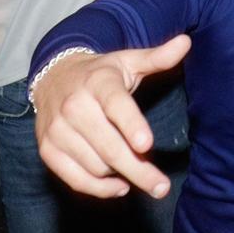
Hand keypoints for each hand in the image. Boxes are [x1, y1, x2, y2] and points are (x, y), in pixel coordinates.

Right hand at [32, 36, 191, 198]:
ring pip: (96, 166)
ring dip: (122, 175)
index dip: (131, 125)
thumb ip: (157, 57)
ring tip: (138, 172)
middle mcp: (74, 106)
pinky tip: (119, 186)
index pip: (115, 105)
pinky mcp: (48, 150)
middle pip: (109, 147)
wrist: (53, 77)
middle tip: (161, 187)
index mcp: (97, 82)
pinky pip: (76, 180)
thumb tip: (185, 42)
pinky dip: (100, 190)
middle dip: (138, 170)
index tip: (146, 144)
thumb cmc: (100, 74)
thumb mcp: (128, 62)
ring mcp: (57, 130)